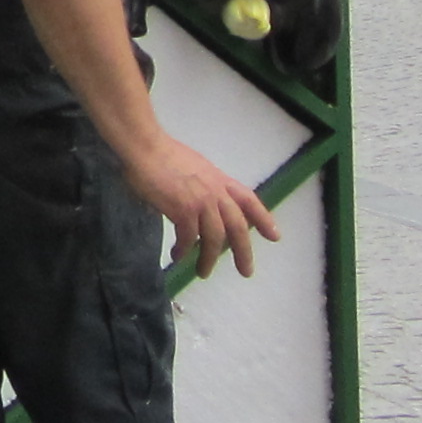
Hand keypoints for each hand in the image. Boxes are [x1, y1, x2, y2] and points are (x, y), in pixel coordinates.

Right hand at [125, 135, 279, 278]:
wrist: (146, 149)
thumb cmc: (165, 156)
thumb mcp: (197, 168)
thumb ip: (206, 187)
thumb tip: (203, 206)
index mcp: (221, 180)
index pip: (249, 201)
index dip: (264, 219)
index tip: (275, 237)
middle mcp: (216, 192)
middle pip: (237, 227)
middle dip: (244, 252)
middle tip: (246, 272)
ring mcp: (202, 201)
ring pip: (214, 238)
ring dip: (209, 259)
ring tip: (203, 272)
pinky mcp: (183, 209)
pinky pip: (188, 238)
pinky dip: (184, 250)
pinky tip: (177, 256)